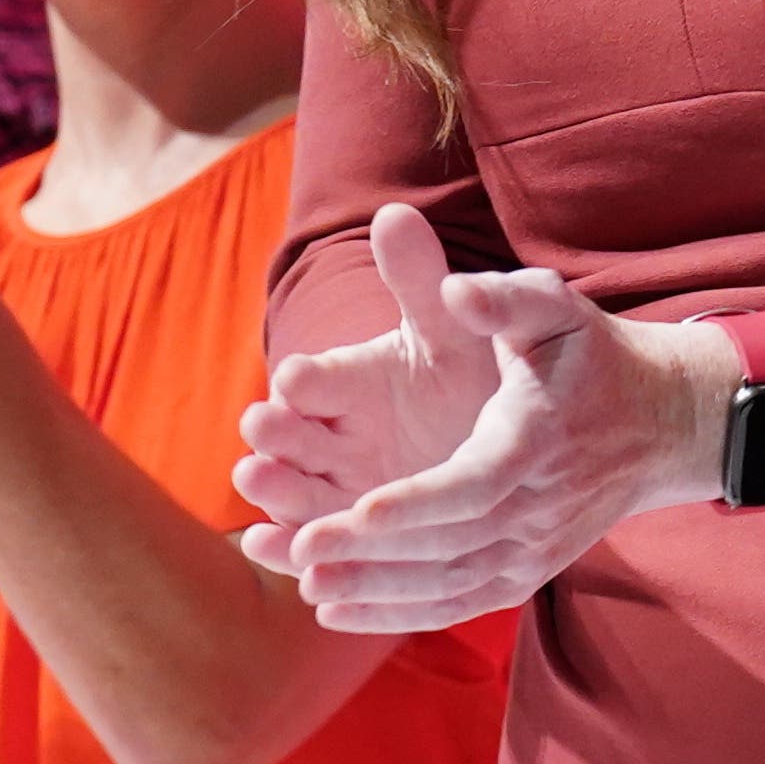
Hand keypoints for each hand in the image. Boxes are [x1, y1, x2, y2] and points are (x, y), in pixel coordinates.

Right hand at [231, 202, 511, 547]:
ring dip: (271, 489)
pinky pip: (307, 541)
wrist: (506, 440)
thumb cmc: (470, 374)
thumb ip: (421, 280)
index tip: (297, 379)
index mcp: (347, 380)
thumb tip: (396, 213)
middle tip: (262, 432)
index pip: (313, 378)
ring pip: (291, 490)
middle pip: (288, 434)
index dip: (304, 379)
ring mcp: (333, 486)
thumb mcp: (450, 329)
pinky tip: (271, 550)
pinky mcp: (342, 533)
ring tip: (257, 485)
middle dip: (273, 433)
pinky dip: (283, 548)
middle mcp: (328, 432)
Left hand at [258, 243, 729, 633]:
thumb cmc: (591, 356)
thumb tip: (454, 292)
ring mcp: (535, 550)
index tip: (357, 508)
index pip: (474, 485)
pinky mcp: (528, 572)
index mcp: (536, 442)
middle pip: (450, 545)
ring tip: (306, 588)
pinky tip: (338, 611)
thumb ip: (503, 299)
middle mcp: (538, 509)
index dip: (416, 502)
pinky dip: (400, 614)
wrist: (659, 423)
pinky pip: (460, 603)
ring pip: (450, 586)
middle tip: (299, 550)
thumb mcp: (554, 308)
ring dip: (377, 593)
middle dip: (373, 553)